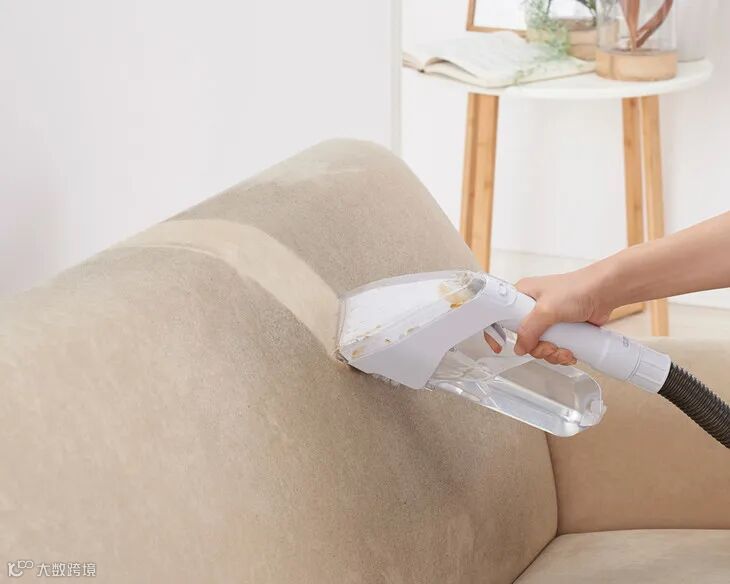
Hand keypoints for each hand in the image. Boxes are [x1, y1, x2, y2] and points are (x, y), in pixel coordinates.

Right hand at [484, 268, 614, 364]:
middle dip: (537, 348)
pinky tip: (571, 351)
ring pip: (539, 346)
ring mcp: (548, 320)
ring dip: (551, 353)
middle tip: (548, 346)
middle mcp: (533, 308)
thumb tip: (519, 348)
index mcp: (522, 295)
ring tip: (564, 349)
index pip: (500, 315)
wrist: (605, 292)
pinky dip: (561, 354)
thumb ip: (529, 330)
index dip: (497, 332)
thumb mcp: (546, 309)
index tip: (498, 347)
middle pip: (523, 338)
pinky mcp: (562, 329)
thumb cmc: (577, 289)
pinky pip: (554, 348)